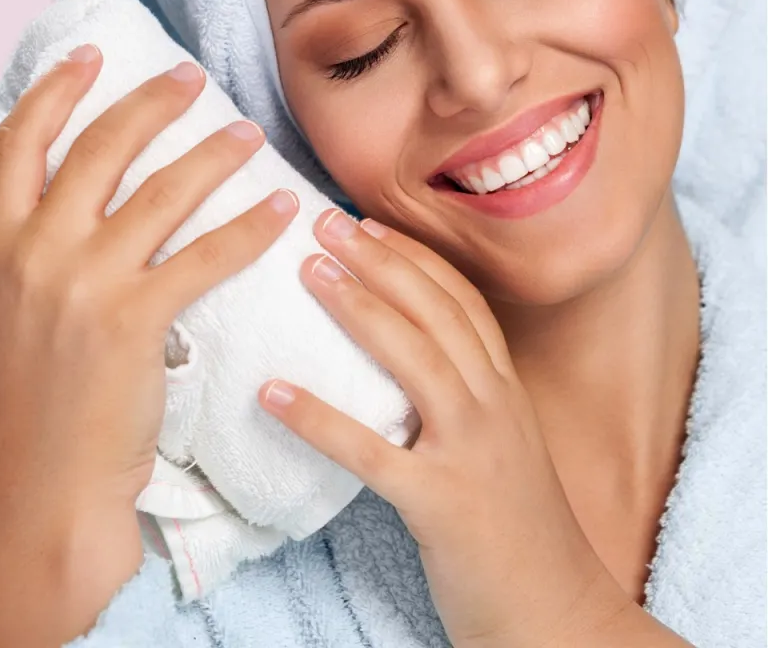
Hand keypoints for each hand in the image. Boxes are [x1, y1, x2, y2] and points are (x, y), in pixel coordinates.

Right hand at [0, 43, 298, 645]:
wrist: (40, 496)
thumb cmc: (17, 421)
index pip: (16, 143)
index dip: (54, 91)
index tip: (89, 57)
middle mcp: (30, 254)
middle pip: (97, 149)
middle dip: (149, 103)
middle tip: (193, 78)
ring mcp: (81, 285)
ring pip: (159, 193)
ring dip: (211, 154)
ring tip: (248, 134)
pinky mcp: (134, 323)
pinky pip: (204, 257)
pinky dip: (248, 228)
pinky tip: (281, 210)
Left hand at [258, 210, 683, 647]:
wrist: (557, 616)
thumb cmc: (514, 530)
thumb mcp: (496, 448)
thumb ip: (458, 401)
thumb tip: (393, 363)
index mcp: (505, 392)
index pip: (462, 302)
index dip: (414, 257)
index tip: (365, 222)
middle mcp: (495, 409)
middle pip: (437, 313)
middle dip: (380, 260)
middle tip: (323, 222)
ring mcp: (473, 454)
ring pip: (416, 361)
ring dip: (358, 308)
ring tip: (306, 271)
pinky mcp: (443, 506)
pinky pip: (371, 454)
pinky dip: (319, 420)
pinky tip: (273, 393)